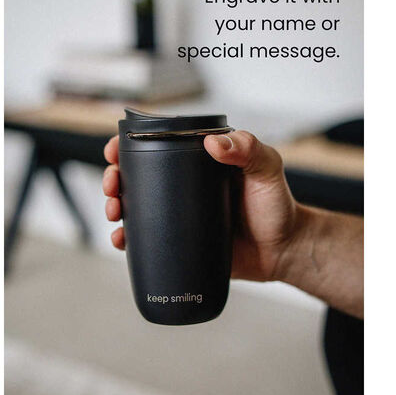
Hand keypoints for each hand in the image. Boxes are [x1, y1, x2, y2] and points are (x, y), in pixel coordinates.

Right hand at [102, 131, 300, 282]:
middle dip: (115, 179)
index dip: (129, 147)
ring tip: (114, 214)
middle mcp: (184, 187)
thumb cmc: (277, 206)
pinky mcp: (181, 241)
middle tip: (113, 187)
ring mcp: (180, 215)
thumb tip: (213, 143)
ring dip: (116, 208)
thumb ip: (249, 149)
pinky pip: (148, 239)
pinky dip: (129, 240)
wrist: (282, 251)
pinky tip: (121, 241)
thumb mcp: (267, 169)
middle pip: (138, 178)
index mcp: (198, 164)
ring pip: (137, 208)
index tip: (115, 151)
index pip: (158, 148)